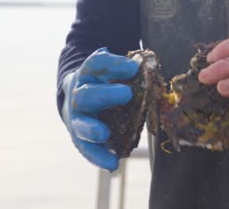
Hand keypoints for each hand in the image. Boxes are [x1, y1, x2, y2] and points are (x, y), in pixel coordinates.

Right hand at [62, 48, 138, 169]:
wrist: (78, 98)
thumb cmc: (104, 84)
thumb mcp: (112, 73)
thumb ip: (129, 74)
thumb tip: (150, 70)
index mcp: (88, 75)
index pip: (96, 64)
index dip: (113, 64)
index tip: (133, 67)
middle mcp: (79, 95)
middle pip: (86, 94)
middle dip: (105, 94)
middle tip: (127, 93)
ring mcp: (77, 118)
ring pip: (81, 123)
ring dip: (93, 129)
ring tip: (105, 134)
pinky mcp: (80, 138)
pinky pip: (87, 149)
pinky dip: (99, 157)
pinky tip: (112, 164)